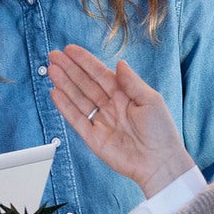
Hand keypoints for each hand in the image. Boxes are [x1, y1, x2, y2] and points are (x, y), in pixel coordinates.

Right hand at [47, 45, 194, 196]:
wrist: (160, 163)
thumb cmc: (161, 132)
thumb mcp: (151, 100)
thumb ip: (132, 82)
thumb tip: (119, 63)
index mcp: (124, 95)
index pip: (100, 74)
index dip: (85, 62)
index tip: (70, 50)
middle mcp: (110, 107)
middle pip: (85, 84)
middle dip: (69, 69)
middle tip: (54, 56)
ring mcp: (101, 122)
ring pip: (78, 99)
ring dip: (64, 84)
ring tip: (51, 70)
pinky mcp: (93, 138)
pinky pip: (76, 119)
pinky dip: (65, 107)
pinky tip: (55, 93)